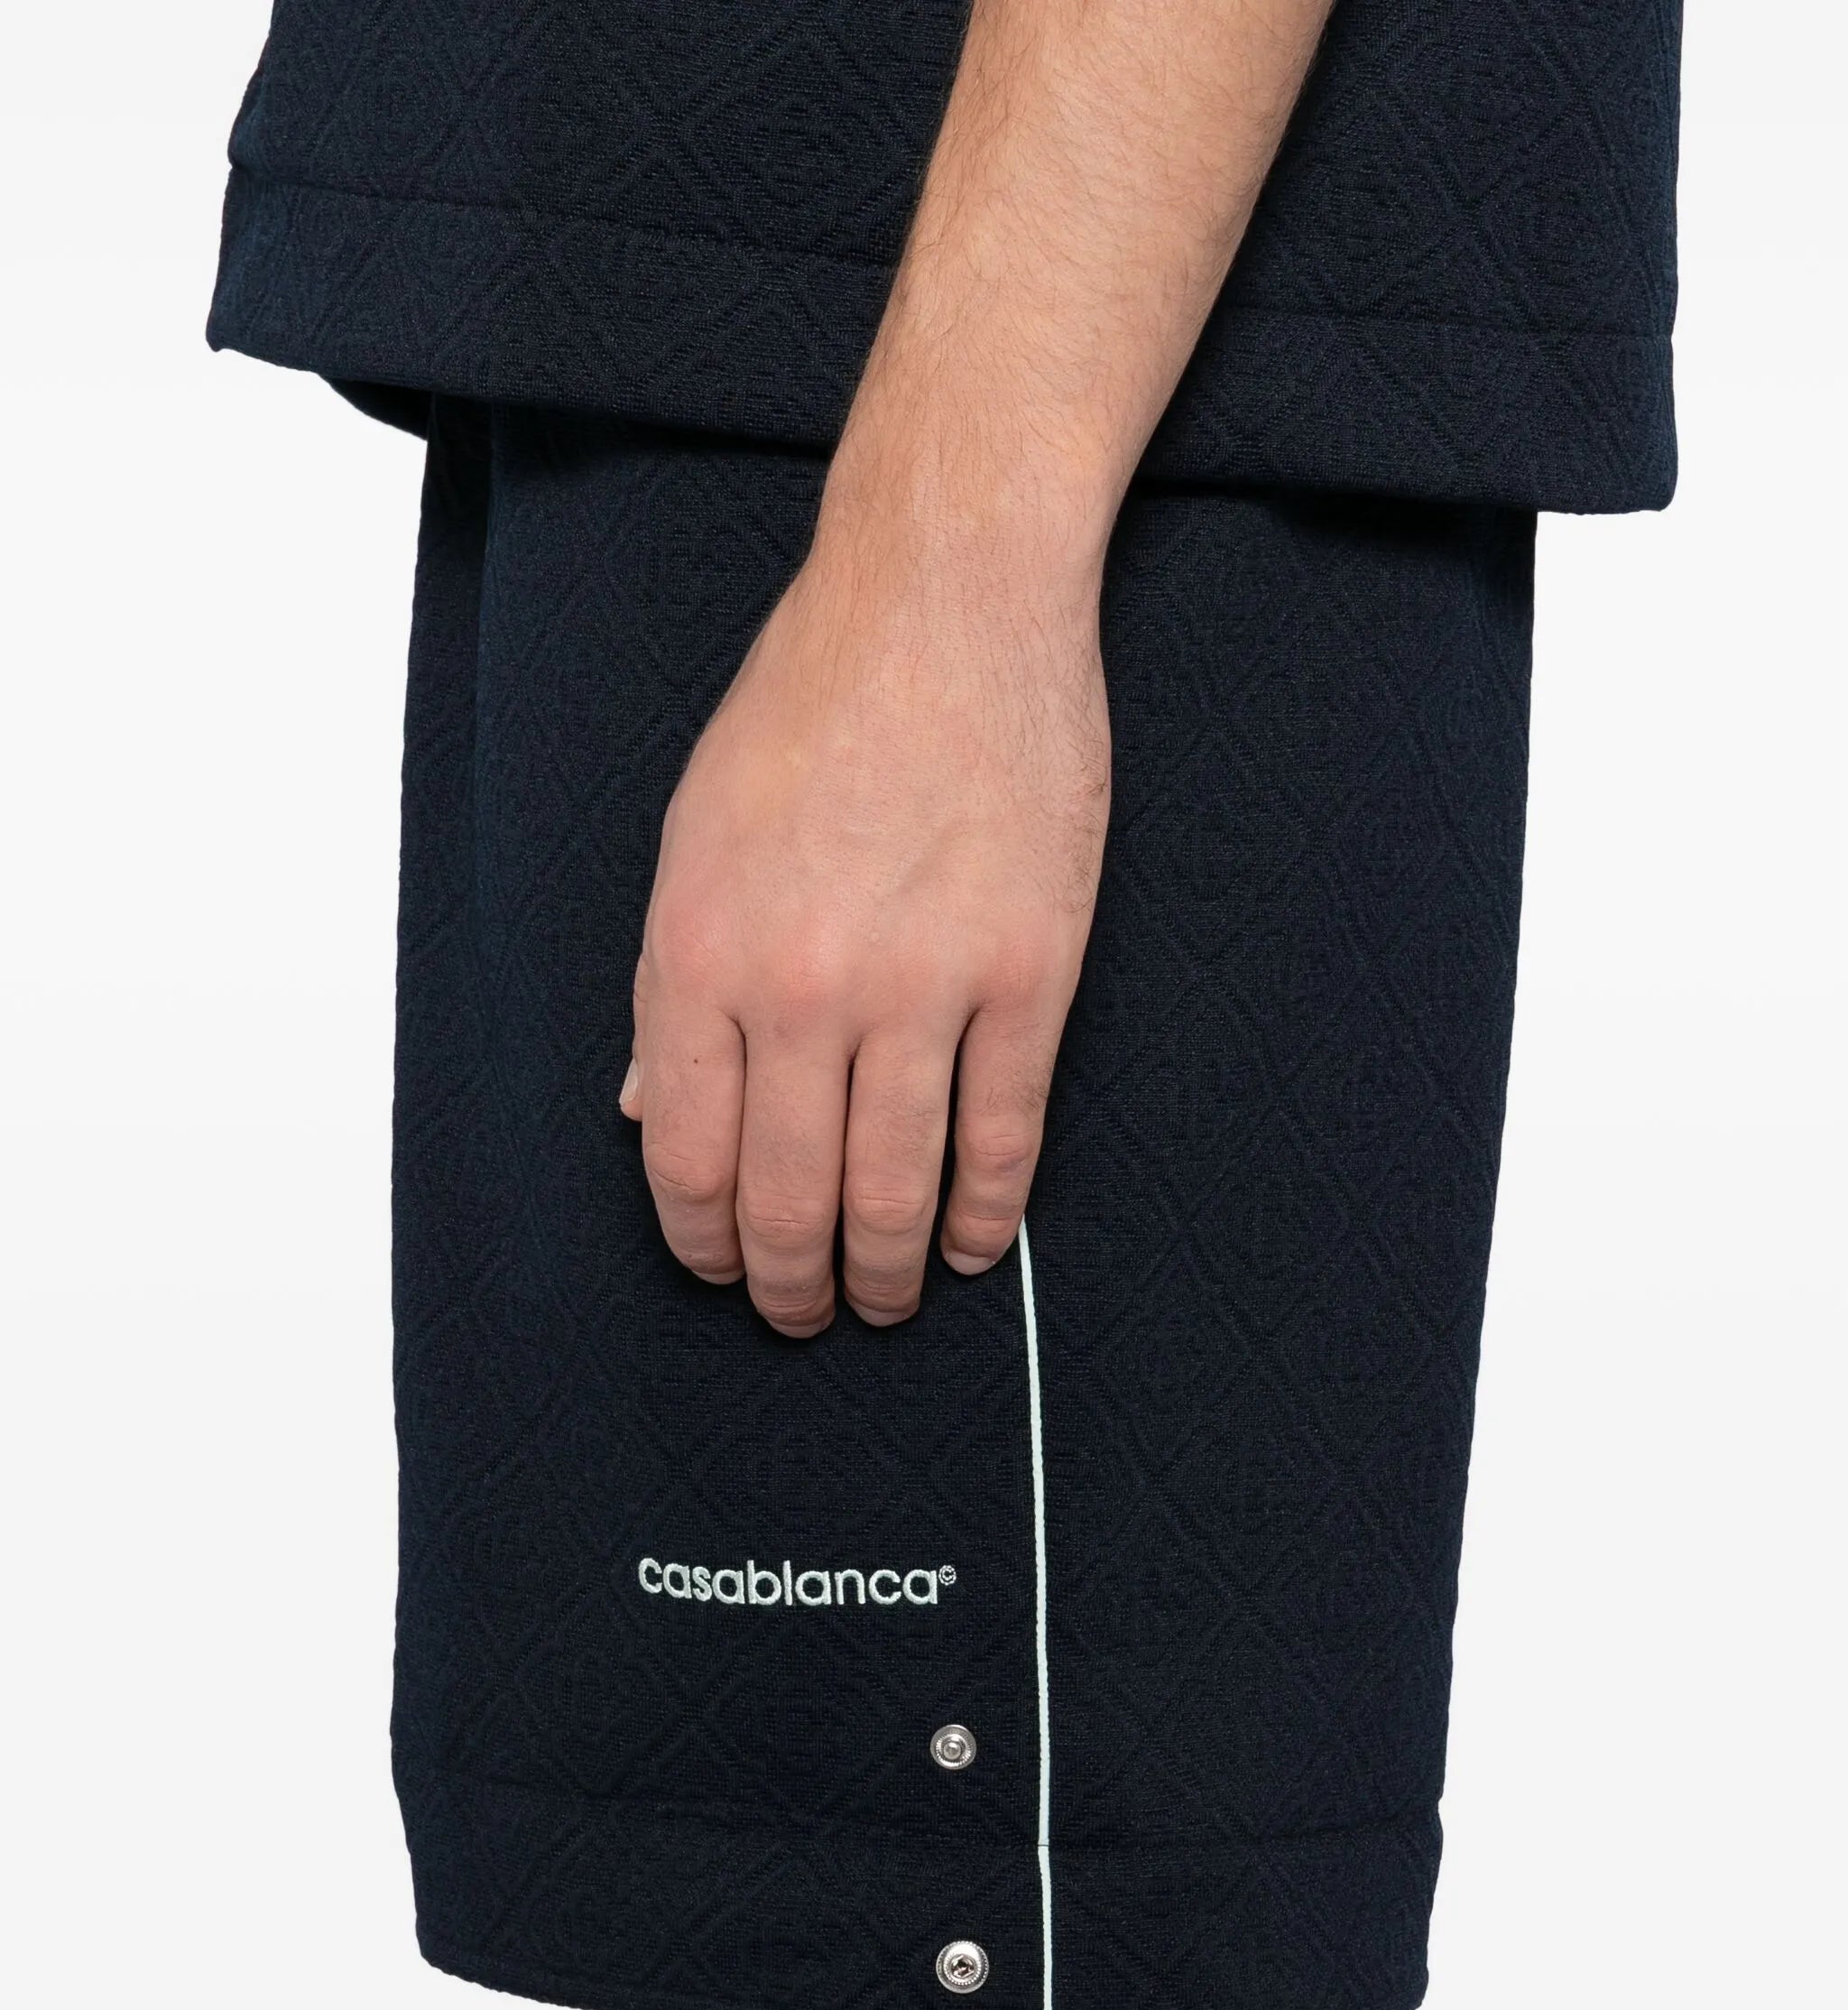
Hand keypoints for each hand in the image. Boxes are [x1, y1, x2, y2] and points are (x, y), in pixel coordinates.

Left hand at [621, 504, 1110, 1335]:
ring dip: (885, 1274)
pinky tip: (972, 1245)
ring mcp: (921, 985)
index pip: (688, 1159)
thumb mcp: (692, 838)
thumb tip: (647, 1113)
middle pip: (789, 1198)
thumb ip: (671, 990)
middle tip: (803, 1316)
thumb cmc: (809, 706)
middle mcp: (800, 988)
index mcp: (699, 955)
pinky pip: (1003, 1136)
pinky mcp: (1026, 974)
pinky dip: (986, 1214)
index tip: (723, 1270)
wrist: (942, 601)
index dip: (704, 1242)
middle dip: (790, 1286)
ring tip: (886, 1300)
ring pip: (893, 1190)